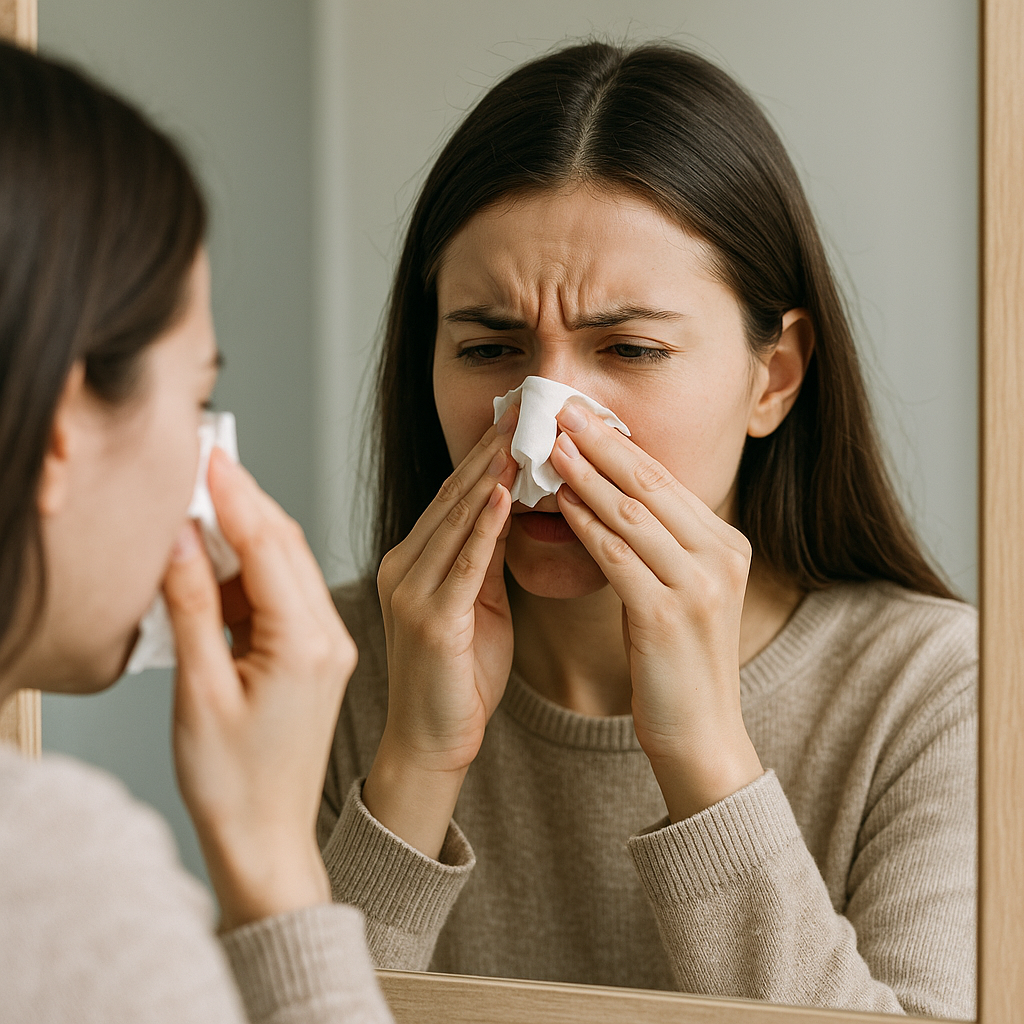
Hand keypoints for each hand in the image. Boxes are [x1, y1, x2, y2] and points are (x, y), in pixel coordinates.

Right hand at [163, 449, 355, 930]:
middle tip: (211, 464)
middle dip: (248, 502)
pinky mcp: (317, 655)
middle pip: (289, 546)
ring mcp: (327, 645)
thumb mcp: (200, 689)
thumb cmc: (233, 779)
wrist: (267, 836)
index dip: (237, 496)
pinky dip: (256, 572)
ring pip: (290, 565)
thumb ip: (192, 605)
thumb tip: (181, 539)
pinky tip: (224, 563)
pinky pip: (288, 594)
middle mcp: (327, 636)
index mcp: (305, 643)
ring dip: (251, 534)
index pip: (271, 546)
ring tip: (207, 508)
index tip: (212, 455)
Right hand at [363, 406, 518, 856]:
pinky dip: (483, 526)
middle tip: (527, 404)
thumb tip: (510, 510)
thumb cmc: (458, 677)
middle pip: (453, 495)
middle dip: (492, 448)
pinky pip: (463, 564)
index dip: (487, 452)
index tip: (520, 415)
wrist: (432, 742)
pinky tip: (502, 493)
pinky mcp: (429, 620)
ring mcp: (412, 592)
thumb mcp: (476, 605)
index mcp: (415, 561)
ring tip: (521, 432)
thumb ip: (485, 558)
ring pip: (455, 520)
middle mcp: (405, 567)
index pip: (455, 494)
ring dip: (490, 473)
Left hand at [549, 401, 762, 821]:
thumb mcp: (678, 591)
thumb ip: (657, 544)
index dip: (619, 444)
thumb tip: (609, 494)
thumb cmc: (676, 663)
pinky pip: (617, 556)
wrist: (701, 735)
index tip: (581, 413)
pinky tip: (558, 503)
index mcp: (727, 544)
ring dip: (585, 475)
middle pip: (650, 484)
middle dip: (600, 443)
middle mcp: (722, 556)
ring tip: (548, 445)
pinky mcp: (669, 615)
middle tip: (559, 409)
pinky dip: (585, 525)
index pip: (665, 479)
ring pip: (632, 513)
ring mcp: (700, 585)